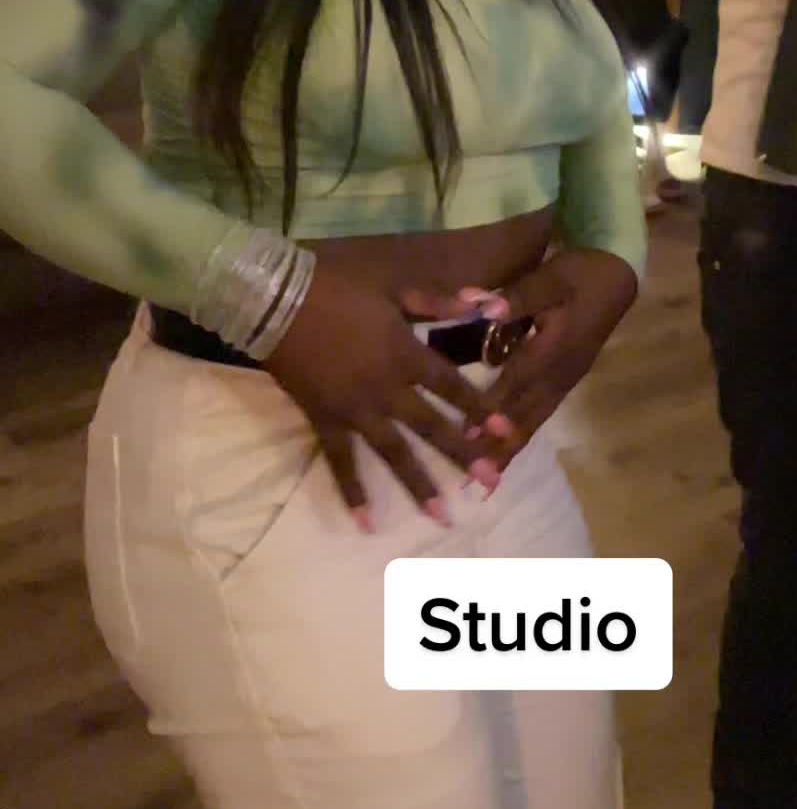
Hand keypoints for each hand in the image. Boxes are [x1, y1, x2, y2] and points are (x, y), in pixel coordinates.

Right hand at [264, 260, 511, 529]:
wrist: (278, 299)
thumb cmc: (337, 287)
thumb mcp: (393, 285)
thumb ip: (438, 301)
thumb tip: (483, 303)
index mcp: (405, 354)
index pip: (451, 386)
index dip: (479, 407)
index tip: (506, 432)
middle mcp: (386, 389)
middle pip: (431, 426)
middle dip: (464, 454)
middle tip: (492, 482)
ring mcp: (355, 410)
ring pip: (393, 452)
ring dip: (419, 484)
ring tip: (443, 517)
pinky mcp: (325, 420)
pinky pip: (340, 461)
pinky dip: (352, 492)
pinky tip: (367, 523)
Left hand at [473, 251, 638, 463]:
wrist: (617, 278)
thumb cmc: (580, 274)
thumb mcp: (550, 277)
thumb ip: (517, 296)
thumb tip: (484, 308)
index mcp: (555, 348)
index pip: (517, 382)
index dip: (492, 406)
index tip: (466, 432)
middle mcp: (560, 372)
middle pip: (527, 414)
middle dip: (500, 443)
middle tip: (473, 474)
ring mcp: (566, 379)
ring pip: (536, 419)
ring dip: (512, 446)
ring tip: (489, 475)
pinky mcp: (567, 379)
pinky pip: (542, 412)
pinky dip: (523, 432)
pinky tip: (509, 446)